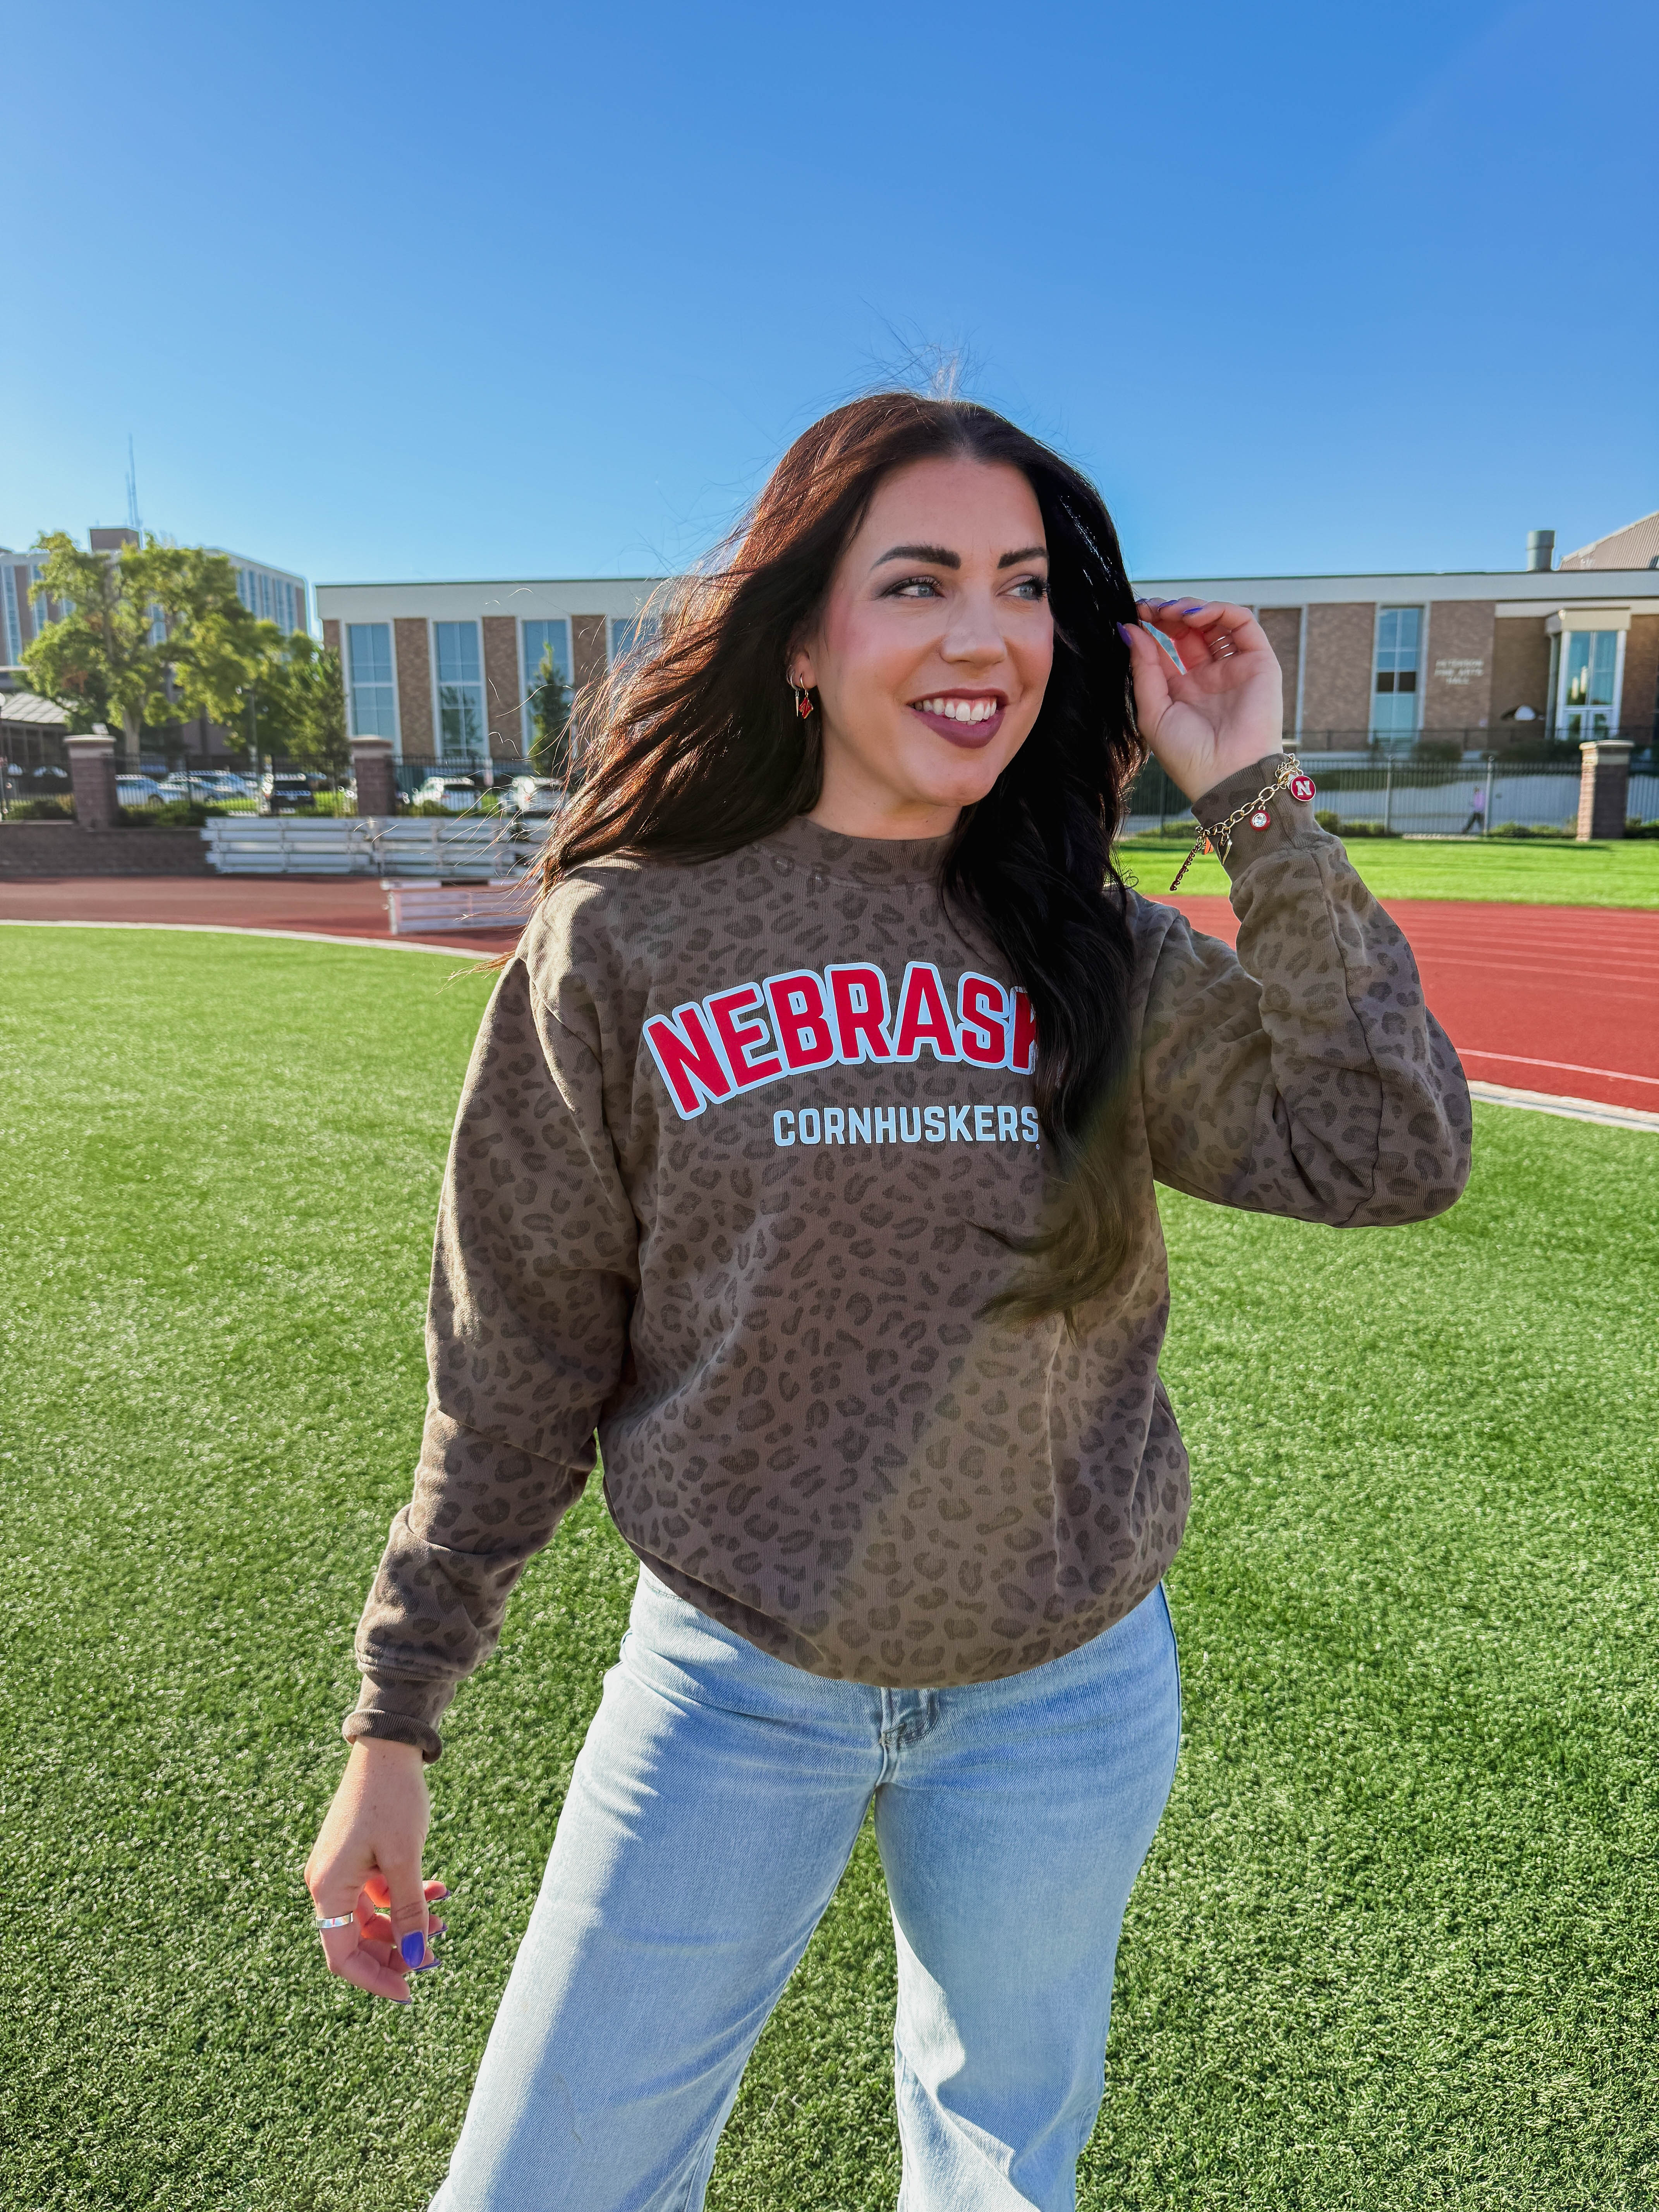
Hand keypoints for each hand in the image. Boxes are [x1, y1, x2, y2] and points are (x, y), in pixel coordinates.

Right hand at [304, 1738, 445, 2002]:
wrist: (388, 1746)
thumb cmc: (392, 1799)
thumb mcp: (405, 1859)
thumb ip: (409, 1912)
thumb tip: (418, 1960)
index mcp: (328, 1888)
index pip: (343, 1957)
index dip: (376, 1979)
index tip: (410, 1992)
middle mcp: (326, 1883)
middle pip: (356, 1940)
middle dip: (396, 1951)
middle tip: (436, 1956)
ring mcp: (340, 1869)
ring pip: (371, 1917)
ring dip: (406, 1924)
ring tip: (444, 1920)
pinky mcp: (356, 1855)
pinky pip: (378, 1892)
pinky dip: (406, 1897)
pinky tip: (439, 1891)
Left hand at [1122, 599, 1283, 804]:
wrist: (1227, 777)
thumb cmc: (1188, 756)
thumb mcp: (1153, 711)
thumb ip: (1143, 669)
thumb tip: (1129, 629)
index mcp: (1183, 690)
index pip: (1166, 647)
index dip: (1151, 628)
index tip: (1134, 614)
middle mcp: (1210, 677)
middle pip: (1189, 630)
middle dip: (1169, 613)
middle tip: (1151, 608)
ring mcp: (1235, 668)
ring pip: (1216, 622)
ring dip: (1192, 608)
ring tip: (1171, 611)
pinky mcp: (1260, 662)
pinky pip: (1243, 623)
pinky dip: (1219, 611)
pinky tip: (1195, 616)